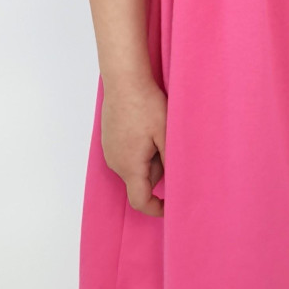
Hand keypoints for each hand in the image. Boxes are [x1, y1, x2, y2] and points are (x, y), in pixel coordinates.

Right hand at [99, 73, 167, 216]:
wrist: (124, 79)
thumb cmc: (145, 104)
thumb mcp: (165, 134)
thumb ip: (171, 161)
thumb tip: (178, 181)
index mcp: (129, 166)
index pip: (139, 201)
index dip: (156, 209)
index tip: (171, 206)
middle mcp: (115, 162)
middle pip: (141, 180)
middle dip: (157, 169)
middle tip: (167, 142)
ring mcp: (110, 150)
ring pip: (135, 165)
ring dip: (149, 156)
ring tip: (155, 131)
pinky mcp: (109, 138)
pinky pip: (127, 153)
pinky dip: (139, 147)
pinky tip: (145, 126)